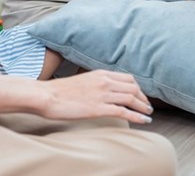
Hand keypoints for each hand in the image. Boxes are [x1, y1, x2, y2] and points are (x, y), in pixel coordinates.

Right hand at [34, 70, 153, 123]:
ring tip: (148, 114)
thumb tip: (104, 90)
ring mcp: (103, 94)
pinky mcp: (99, 108)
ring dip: (143, 107)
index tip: (141, 96)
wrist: (46, 95)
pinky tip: (143, 121)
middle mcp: (105, 82)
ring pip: (132, 99)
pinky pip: (124, 111)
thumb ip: (96, 83)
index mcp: (101, 74)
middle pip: (134, 88)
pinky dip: (137, 116)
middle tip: (147, 107)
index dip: (138, 88)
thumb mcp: (83, 81)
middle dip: (143, 98)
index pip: (128, 78)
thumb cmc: (60, 91)